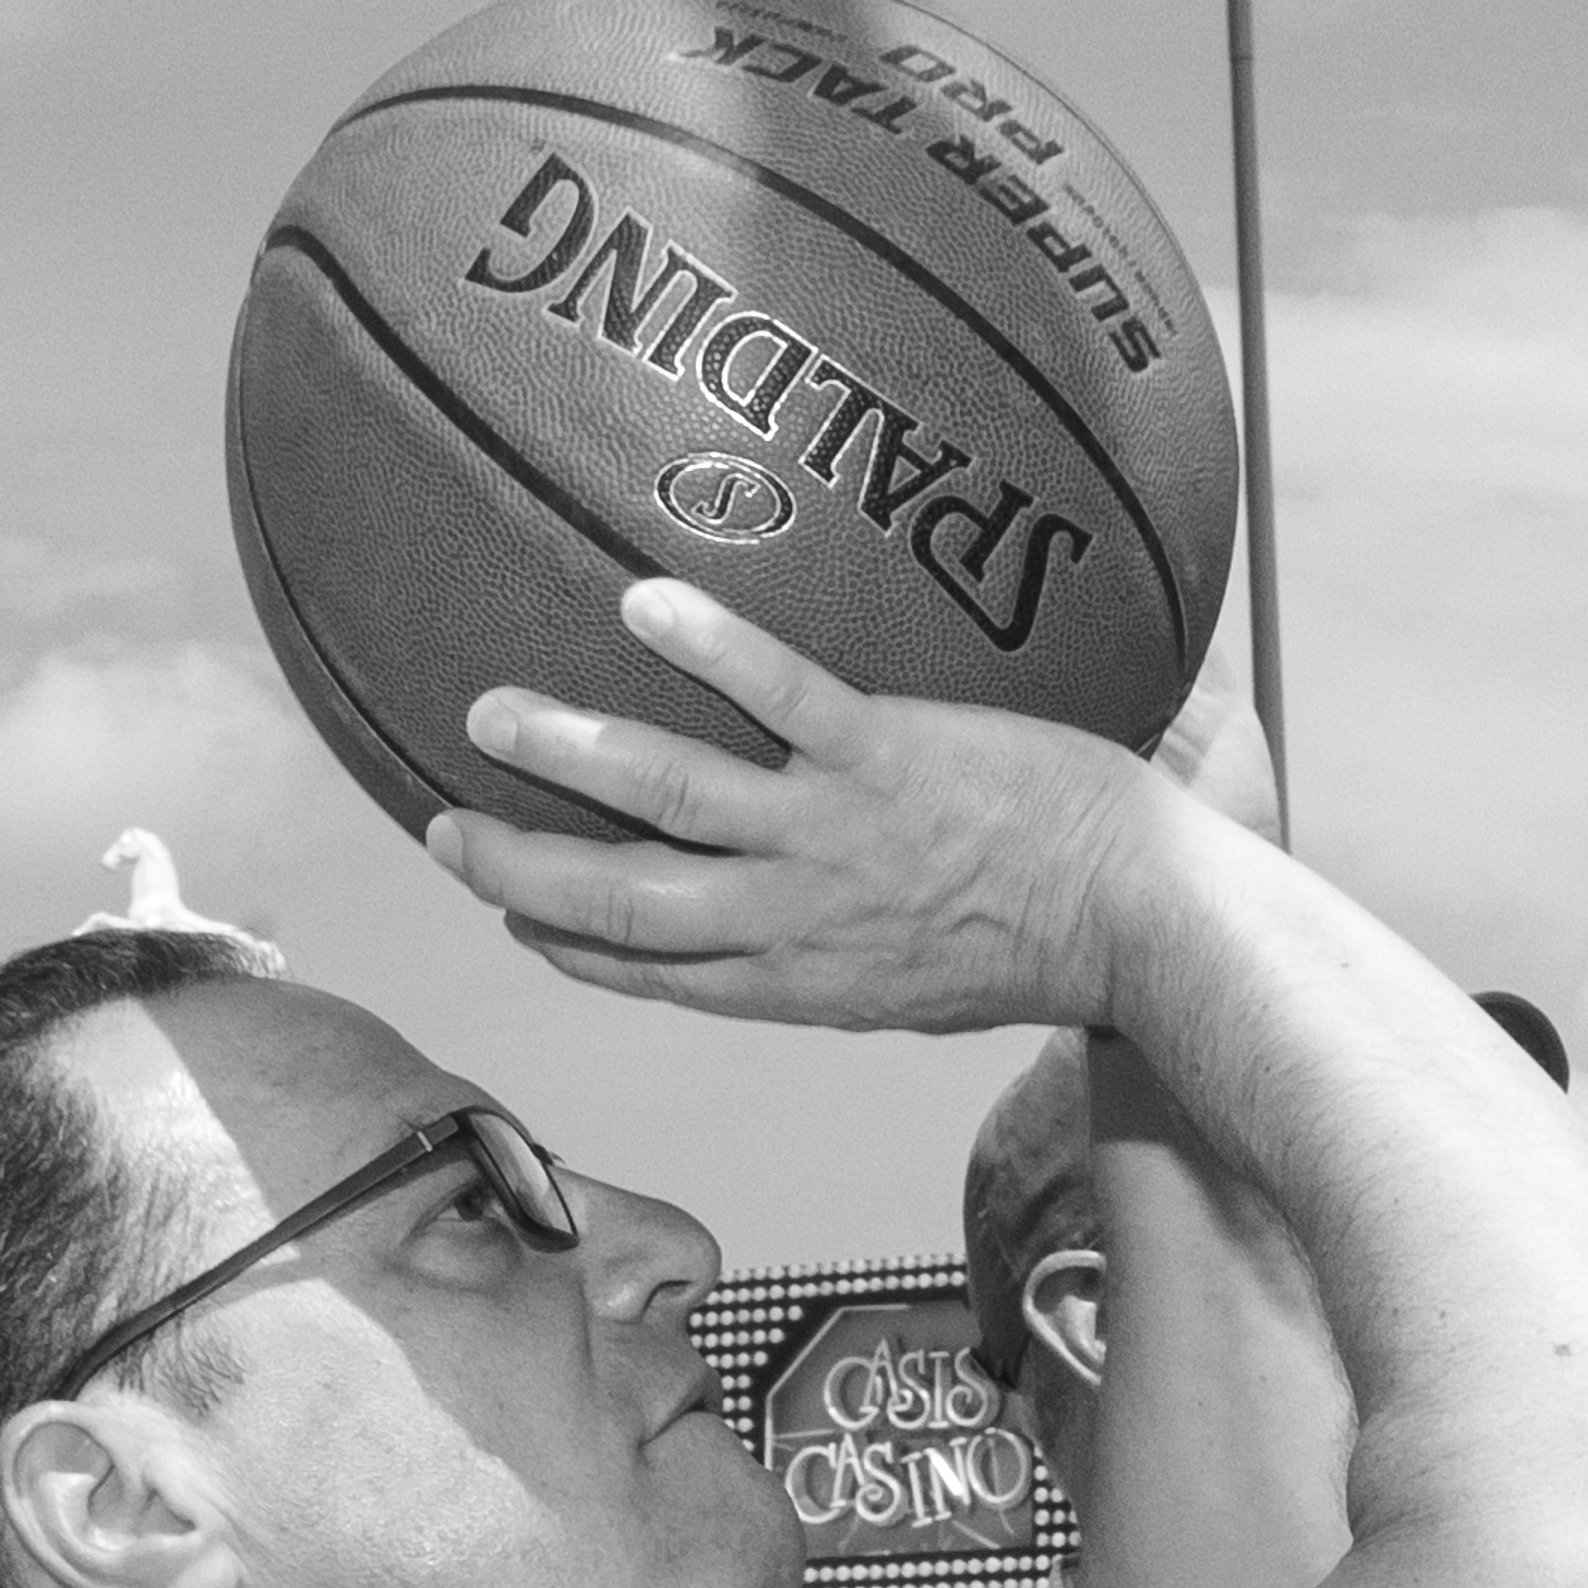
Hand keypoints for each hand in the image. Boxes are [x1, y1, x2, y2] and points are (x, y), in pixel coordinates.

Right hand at [427, 582, 1187, 1034]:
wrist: (1145, 924)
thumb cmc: (1051, 947)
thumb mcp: (924, 988)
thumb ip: (849, 956)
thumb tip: (821, 932)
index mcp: (797, 984)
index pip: (650, 974)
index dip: (566, 949)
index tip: (510, 921)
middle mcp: (794, 922)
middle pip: (617, 905)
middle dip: (518, 871)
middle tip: (443, 825)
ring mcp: (833, 839)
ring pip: (663, 801)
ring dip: (566, 756)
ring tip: (490, 714)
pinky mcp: (886, 758)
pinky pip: (777, 696)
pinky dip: (706, 648)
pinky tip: (638, 600)